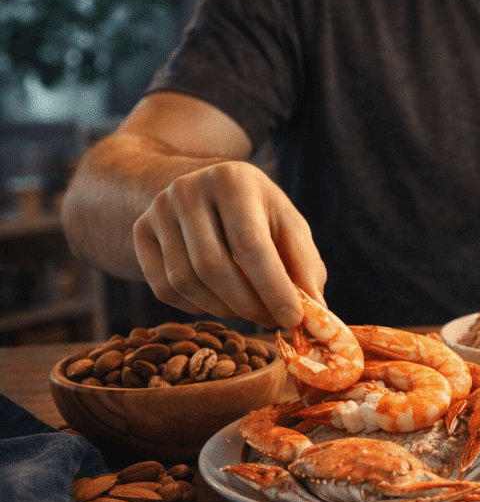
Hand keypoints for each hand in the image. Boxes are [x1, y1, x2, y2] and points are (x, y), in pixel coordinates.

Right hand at [132, 161, 326, 328]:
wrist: (203, 188)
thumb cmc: (257, 213)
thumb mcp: (287, 225)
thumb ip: (305, 265)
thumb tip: (316, 311)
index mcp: (233, 180)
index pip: (250, 243)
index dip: (273, 287)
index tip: (294, 319)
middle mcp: (188, 189)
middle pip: (213, 266)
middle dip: (248, 304)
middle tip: (272, 321)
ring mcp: (158, 210)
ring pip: (185, 280)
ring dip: (223, 308)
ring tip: (249, 310)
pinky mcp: (140, 232)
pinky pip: (164, 287)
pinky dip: (195, 306)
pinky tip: (218, 301)